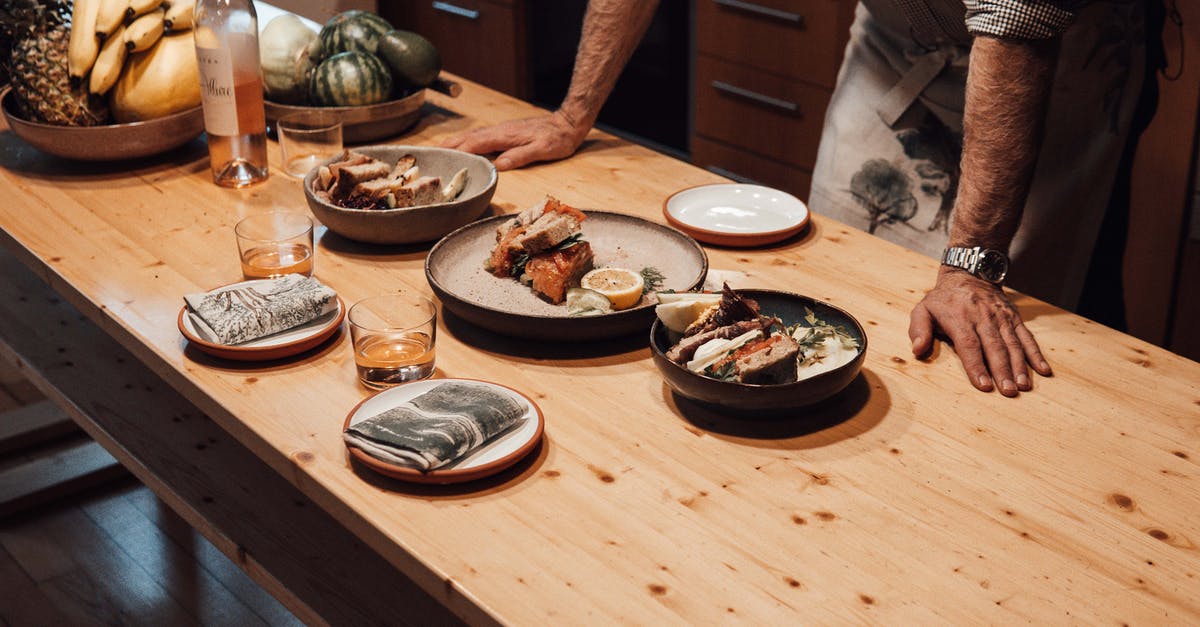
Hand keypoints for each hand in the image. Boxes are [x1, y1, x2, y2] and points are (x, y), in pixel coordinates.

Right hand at [440, 111, 589, 170]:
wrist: (567, 123)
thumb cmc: (557, 139)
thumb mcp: (542, 150)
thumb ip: (520, 156)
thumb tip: (499, 165)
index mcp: (504, 136)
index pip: (474, 144)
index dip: (456, 152)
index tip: (440, 158)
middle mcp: (499, 131)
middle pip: (467, 138)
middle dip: (447, 146)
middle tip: (428, 154)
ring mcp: (501, 130)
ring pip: (471, 136)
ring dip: (454, 143)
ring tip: (438, 151)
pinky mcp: (505, 132)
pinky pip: (479, 137)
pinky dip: (466, 142)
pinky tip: (463, 147)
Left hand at [908, 270, 1051, 395]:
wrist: (969, 274)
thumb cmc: (943, 299)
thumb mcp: (923, 309)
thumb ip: (918, 329)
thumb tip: (917, 350)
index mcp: (960, 319)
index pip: (969, 345)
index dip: (977, 365)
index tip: (983, 385)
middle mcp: (984, 318)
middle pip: (995, 347)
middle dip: (1002, 370)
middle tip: (1008, 392)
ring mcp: (1002, 318)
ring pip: (1013, 343)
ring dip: (1020, 366)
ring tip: (1023, 386)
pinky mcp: (1014, 318)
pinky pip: (1027, 337)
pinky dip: (1036, 354)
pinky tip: (1043, 371)